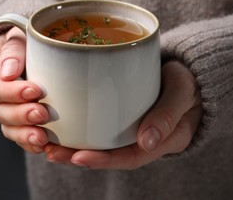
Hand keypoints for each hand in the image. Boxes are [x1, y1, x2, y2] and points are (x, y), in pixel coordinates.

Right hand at [0, 27, 50, 152]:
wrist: (25, 51)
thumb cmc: (21, 40)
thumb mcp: (16, 35)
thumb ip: (13, 49)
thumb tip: (8, 72)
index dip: (11, 92)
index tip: (34, 90)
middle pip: (0, 110)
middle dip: (21, 114)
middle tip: (43, 113)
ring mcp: (2, 108)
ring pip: (8, 127)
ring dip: (25, 133)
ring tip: (42, 137)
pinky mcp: (15, 120)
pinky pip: (18, 135)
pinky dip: (29, 142)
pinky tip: (43, 145)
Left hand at [44, 60, 202, 169]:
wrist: (187, 71)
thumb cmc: (187, 81)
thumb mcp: (182, 92)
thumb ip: (167, 113)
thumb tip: (145, 140)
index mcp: (161, 140)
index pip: (130, 157)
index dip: (103, 160)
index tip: (78, 157)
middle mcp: (142, 138)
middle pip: (108, 154)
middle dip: (77, 156)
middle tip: (50, 152)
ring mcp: (130, 127)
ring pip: (100, 142)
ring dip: (72, 144)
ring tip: (45, 142)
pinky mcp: (120, 114)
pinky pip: (99, 125)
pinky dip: (78, 127)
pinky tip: (58, 123)